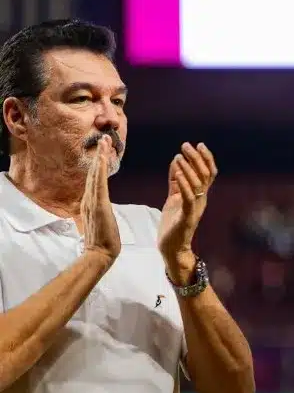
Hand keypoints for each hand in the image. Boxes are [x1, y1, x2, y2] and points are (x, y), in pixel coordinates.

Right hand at [81, 137, 120, 263]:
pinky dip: (100, 170)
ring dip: (100, 157)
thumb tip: (99, 207)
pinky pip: (99, 184)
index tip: (103, 150)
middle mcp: (90, 199)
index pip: (95, 179)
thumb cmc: (103, 241)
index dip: (98, 164)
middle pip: (94, 172)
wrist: (100, 254)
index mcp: (92, 202)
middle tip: (104, 138)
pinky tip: (102, 159)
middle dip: (99, 154)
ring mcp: (93, 201)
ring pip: (96, 174)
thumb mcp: (102, 221)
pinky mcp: (98, 205)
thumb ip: (99, 212)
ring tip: (104, 141)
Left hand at [158, 142, 216, 279]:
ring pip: (198, 183)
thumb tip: (176, 162)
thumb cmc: (173, 224)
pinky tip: (178, 171)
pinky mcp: (187, 216)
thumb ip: (176, 182)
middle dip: (197, 158)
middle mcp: (201, 200)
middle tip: (186, 145)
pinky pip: (188, 197)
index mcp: (199, 195)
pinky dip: (184, 183)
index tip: (199, 144)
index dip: (206, 158)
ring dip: (189, 167)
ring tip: (180, 155)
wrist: (172, 248)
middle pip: (205, 175)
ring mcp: (195, 208)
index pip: (208, 173)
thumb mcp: (174, 198)